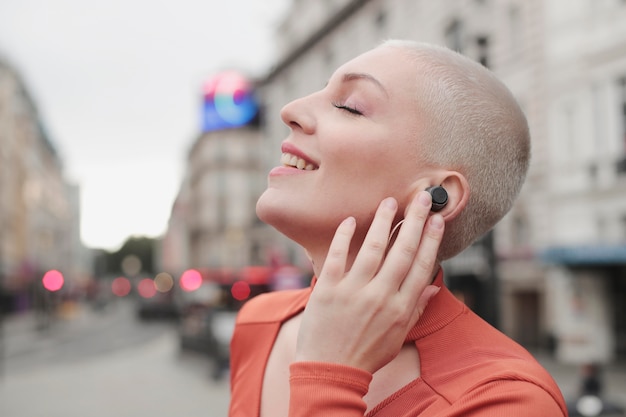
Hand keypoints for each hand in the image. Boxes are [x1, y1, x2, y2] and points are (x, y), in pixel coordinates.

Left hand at [295, 191, 444, 373]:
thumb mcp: (398, 337)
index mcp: (400, 308)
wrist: (330, 370)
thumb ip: (416, 308)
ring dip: (383, 221)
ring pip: (373, 248)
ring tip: (389, 202)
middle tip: (422, 198)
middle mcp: (380, 296)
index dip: (431, 240)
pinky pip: (337, 256)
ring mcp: (353, 291)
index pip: (421, 266)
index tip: (437, 219)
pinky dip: (344, 237)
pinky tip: (350, 220)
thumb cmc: (366, 354)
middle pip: (402, 251)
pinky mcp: (327, 288)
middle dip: (415, 221)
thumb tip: (434, 286)